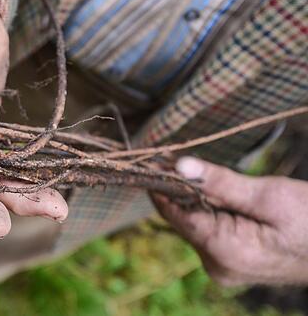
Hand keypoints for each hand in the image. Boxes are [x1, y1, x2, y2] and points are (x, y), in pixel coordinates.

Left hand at [153, 157, 307, 285]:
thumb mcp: (269, 195)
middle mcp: (218, 264)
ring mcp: (224, 266)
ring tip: (187, 167)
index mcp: (224, 251)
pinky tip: (210, 189)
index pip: (174, 212)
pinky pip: (208, 229)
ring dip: (192, 196)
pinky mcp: (233, 260)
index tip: (151, 155)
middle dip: (177, 187)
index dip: (161, 182)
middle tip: (170, 154)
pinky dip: (207, 208)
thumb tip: (180, 165)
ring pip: (194, 222)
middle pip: (182, 217)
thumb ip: (221, 183)